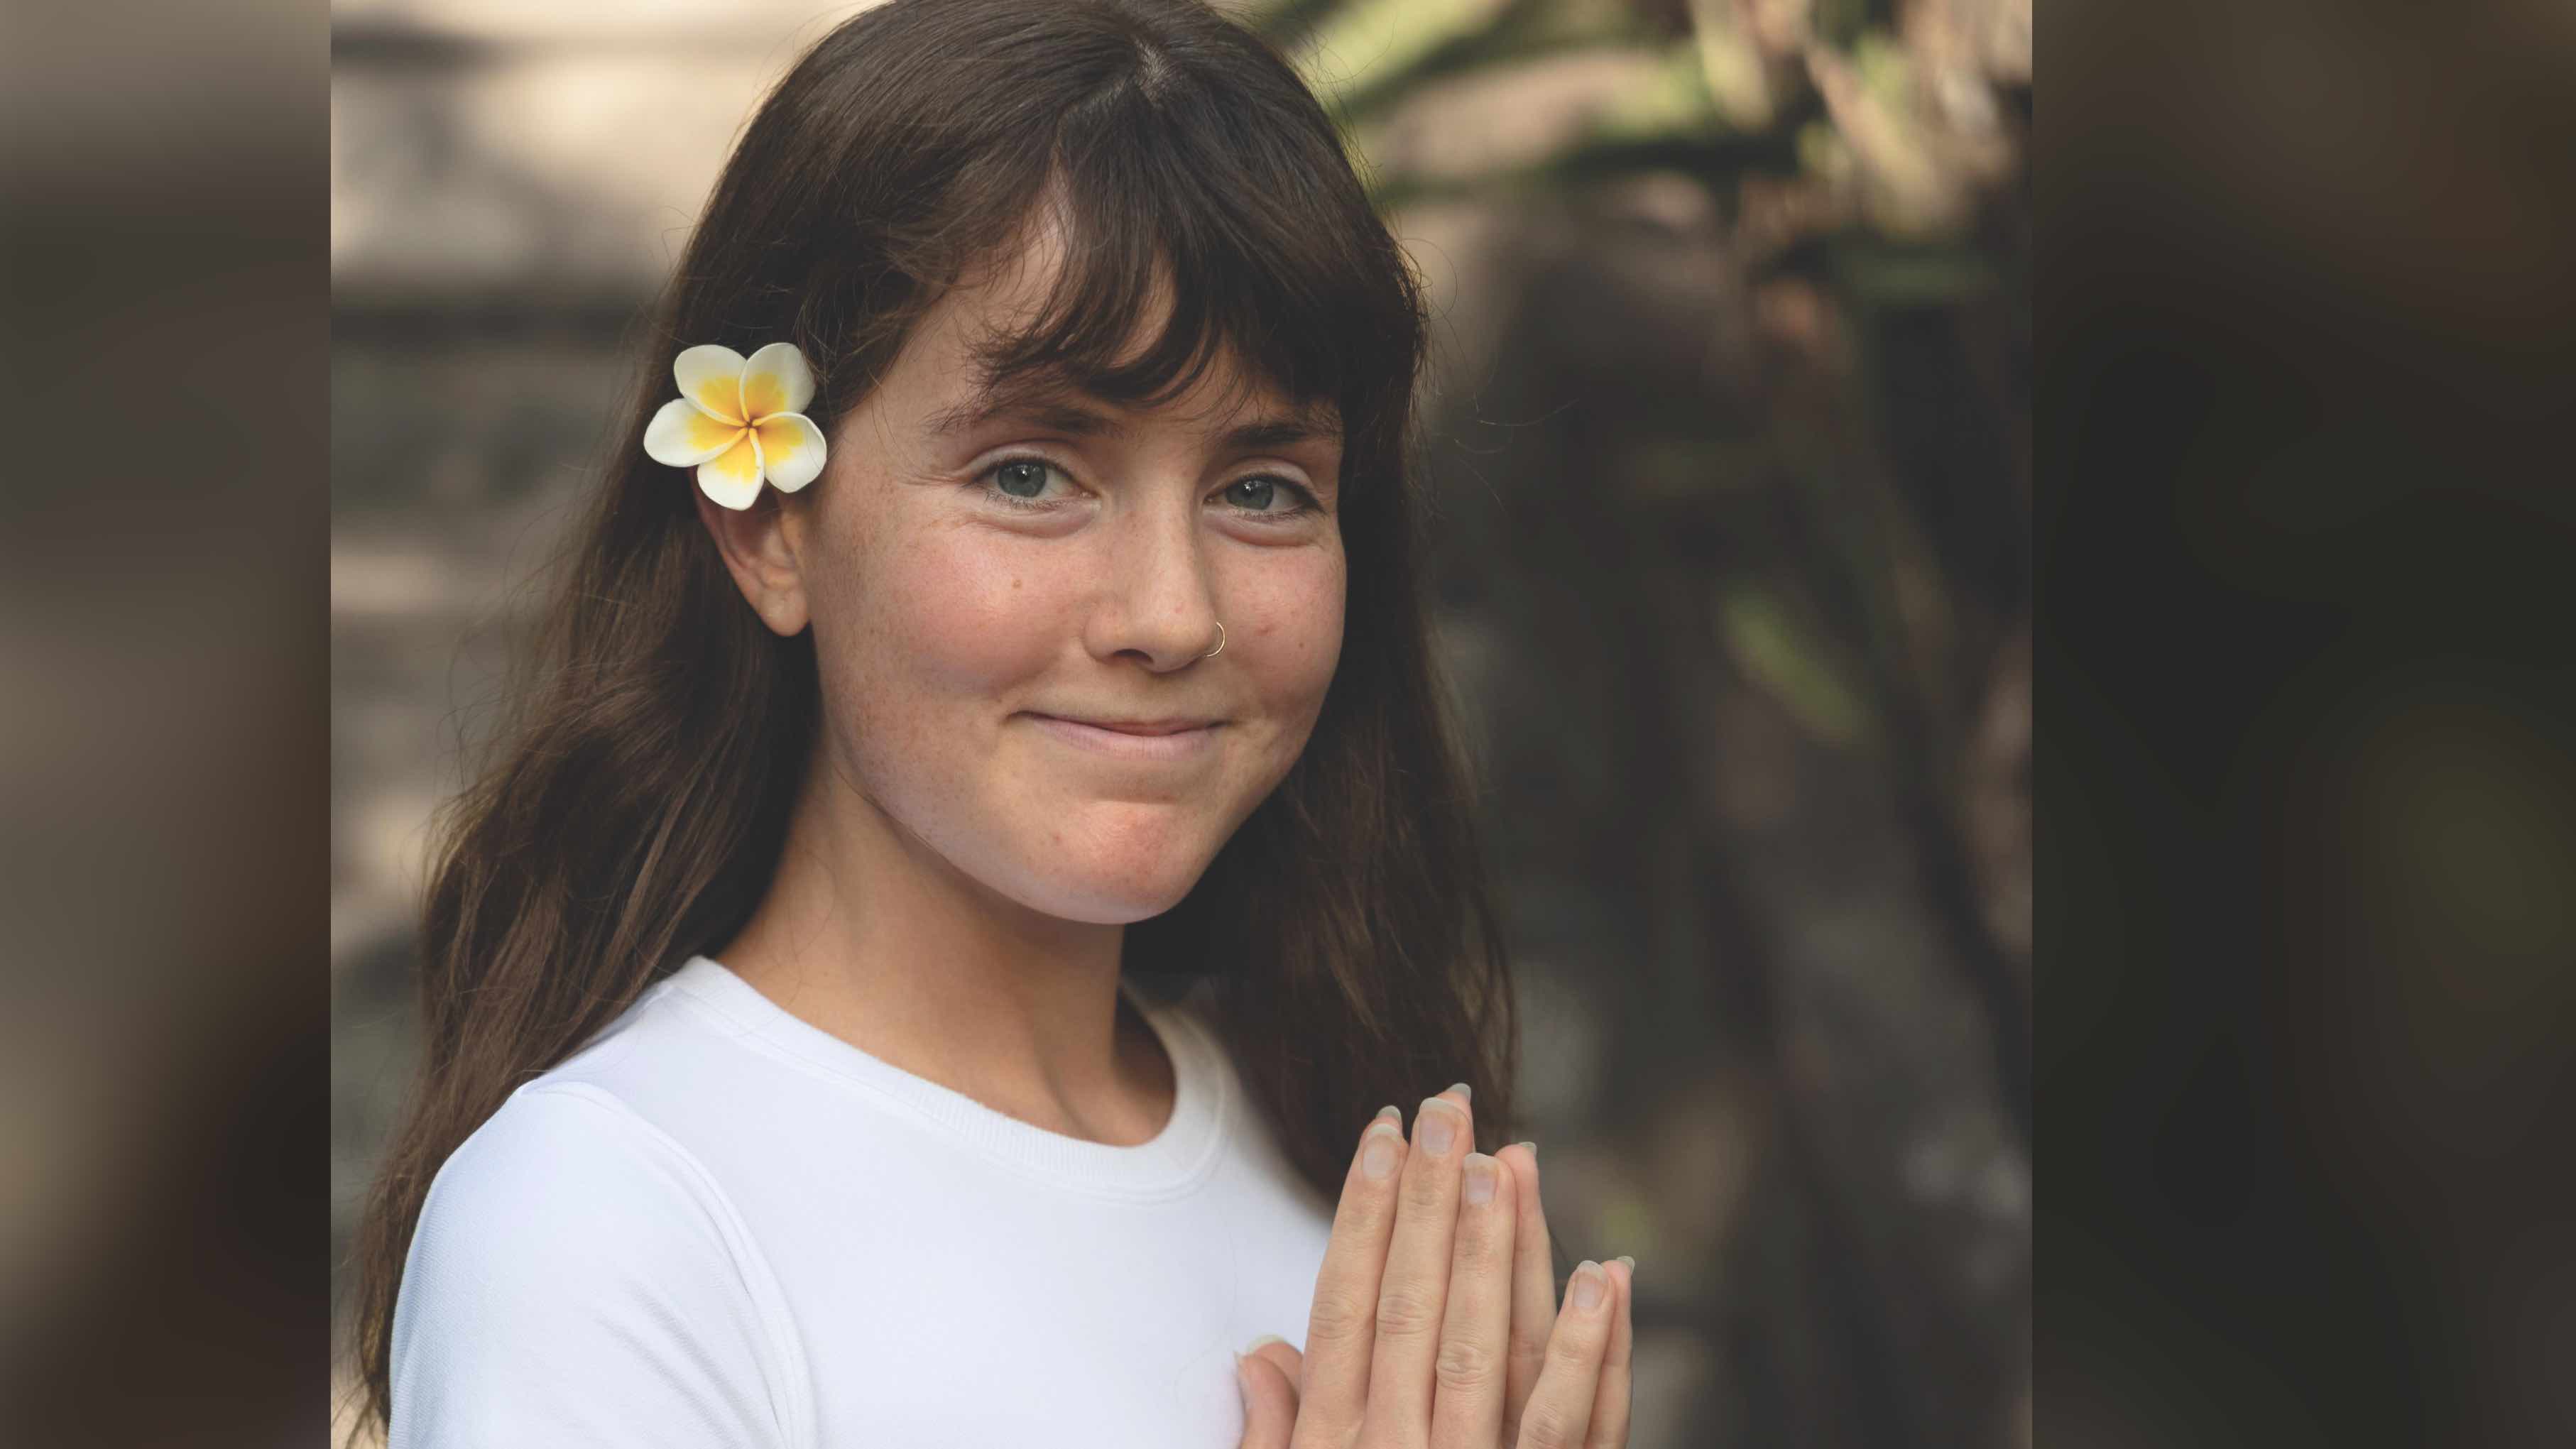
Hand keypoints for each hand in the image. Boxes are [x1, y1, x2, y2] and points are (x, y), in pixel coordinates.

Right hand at [1237, 1088, 1633, 1446]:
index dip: (1363, 1216)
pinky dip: (1596, 1350)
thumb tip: (1259, 1352)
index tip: (1382, 1135)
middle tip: (1450, 1109)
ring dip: (1506, 1251)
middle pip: (1418, 1308)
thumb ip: (1275, 1440)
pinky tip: (1606, 1279)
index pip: (1349, 1307)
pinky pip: (1574, 1427)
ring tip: (1516, 1161)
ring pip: (1493, 1349)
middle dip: (1432, 1203)